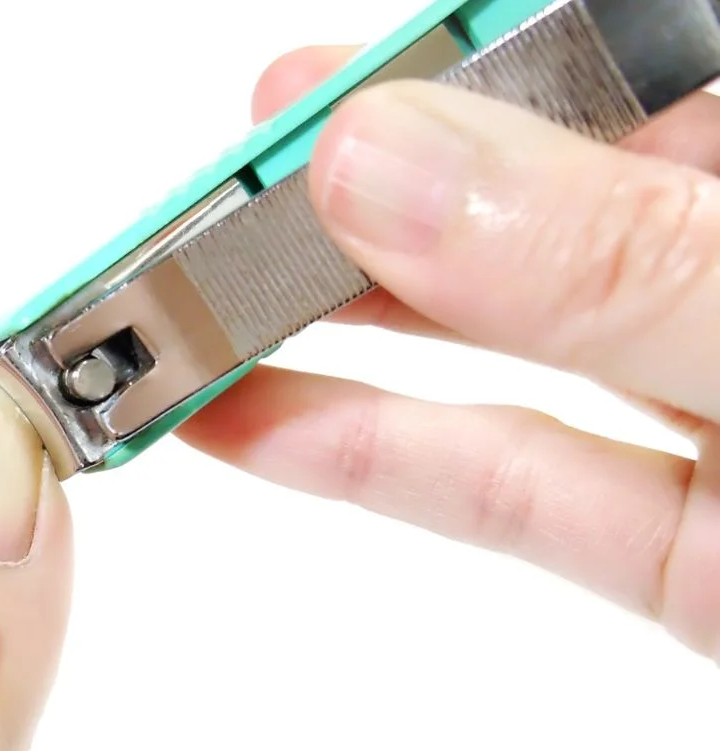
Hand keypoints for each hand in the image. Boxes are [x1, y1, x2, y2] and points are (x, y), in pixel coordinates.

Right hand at [178, 47, 719, 656]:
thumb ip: (611, 262)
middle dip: (351, 207)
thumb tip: (385, 170)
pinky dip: (379, 463)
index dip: (438, 78)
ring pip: (506, 356)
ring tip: (190, 311)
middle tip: (208, 206)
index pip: (602, 79)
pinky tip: (251, 426)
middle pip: (524, 213)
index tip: (289, 100)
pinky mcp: (695, 563)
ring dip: (331, 336)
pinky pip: (520, 492)